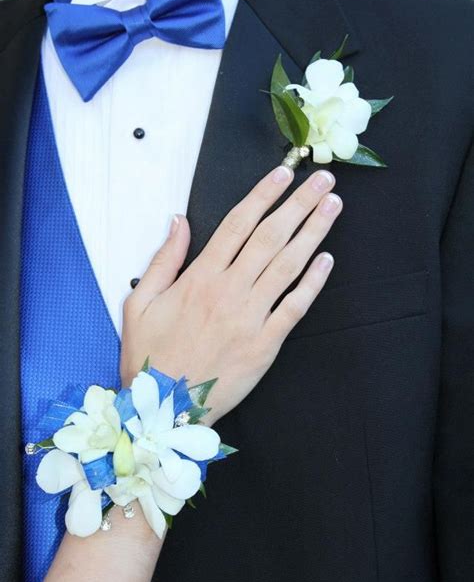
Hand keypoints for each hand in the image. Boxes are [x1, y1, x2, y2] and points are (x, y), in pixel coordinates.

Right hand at [120, 166, 341, 423]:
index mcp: (199, 278)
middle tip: (322, 179)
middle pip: (270, 237)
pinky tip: (326, 259)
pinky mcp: (266, 344)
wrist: (165, 407)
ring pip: (288, 265)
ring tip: (332, 207)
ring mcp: (251, 317)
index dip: (262, 195)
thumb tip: (179, 220)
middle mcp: (230, 291)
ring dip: (313, 232)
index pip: (237, 225)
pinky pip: (295, 307)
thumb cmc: (150, 355)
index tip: (283, 174)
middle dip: (299, 204)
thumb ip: (164, 259)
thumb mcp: (140, 302)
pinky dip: (313, 282)